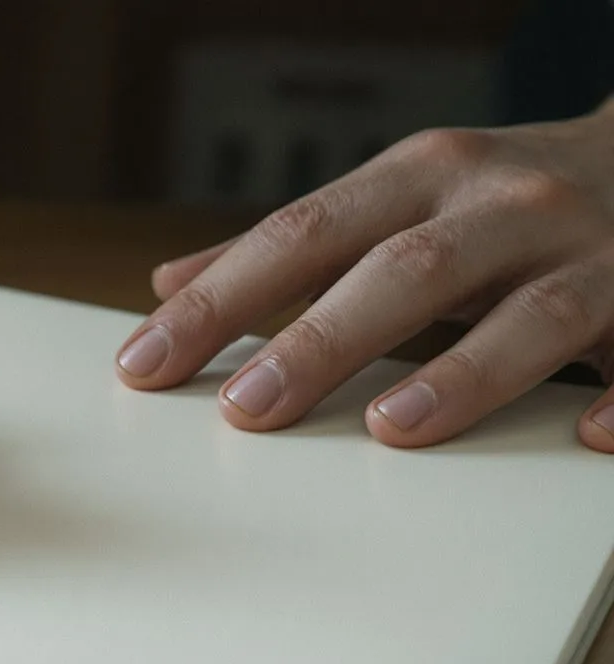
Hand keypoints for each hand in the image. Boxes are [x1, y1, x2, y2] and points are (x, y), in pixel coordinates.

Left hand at [115, 99, 613, 452]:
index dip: (220, 299)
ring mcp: (593, 251)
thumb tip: (169, 284)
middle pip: (403, 271)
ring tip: (388, 429)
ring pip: (530, 312)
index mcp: (423, 176)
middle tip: (246, 408)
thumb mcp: (396, 196)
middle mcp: (503, 205)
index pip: (301, 234)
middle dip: (319, 339)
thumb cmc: (498, 196)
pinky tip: (582, 435)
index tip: (146, 360)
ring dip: (460, 373)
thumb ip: (291, 247)